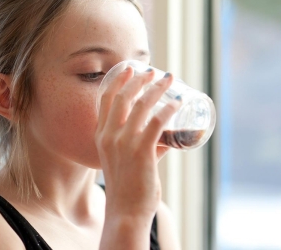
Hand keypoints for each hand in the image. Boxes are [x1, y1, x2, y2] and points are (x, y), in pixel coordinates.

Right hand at [95, 67, 180, 219]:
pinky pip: (157, 123)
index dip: (118, 81)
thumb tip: (165, 139)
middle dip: (140, 79)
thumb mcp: (122, 160)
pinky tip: (178, 104)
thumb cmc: (127, 186)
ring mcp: (124, 143)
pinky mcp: (142, 152)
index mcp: (101, 136)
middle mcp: (110, 136)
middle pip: (124, 97)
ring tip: (169, 80)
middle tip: (154, 71)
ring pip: (142, 106)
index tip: (129, 68)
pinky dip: (169, 110)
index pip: (106, 100)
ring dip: (157, 89)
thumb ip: (141, 146)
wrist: (125, 211)